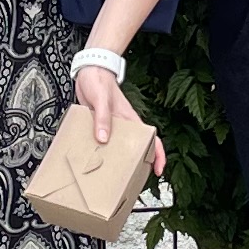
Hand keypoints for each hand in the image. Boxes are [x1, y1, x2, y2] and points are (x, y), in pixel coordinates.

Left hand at [76, 57, 165, 178]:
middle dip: (140, 163)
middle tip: (135, 179)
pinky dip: (105, 149)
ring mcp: (114, 124)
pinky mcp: (102, 123)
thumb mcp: (100, 100)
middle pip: (137, 146)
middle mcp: (124, 123)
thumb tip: (104, 138)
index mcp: (130, 119)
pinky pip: (107, 140)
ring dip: (120, 158)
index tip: (158, 169)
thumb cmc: (99, 80)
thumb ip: (102, 118)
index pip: (152, 138)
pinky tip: (95, 157)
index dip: (158, 154)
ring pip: (122, 145)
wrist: (90, 69)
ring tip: (115, 174)